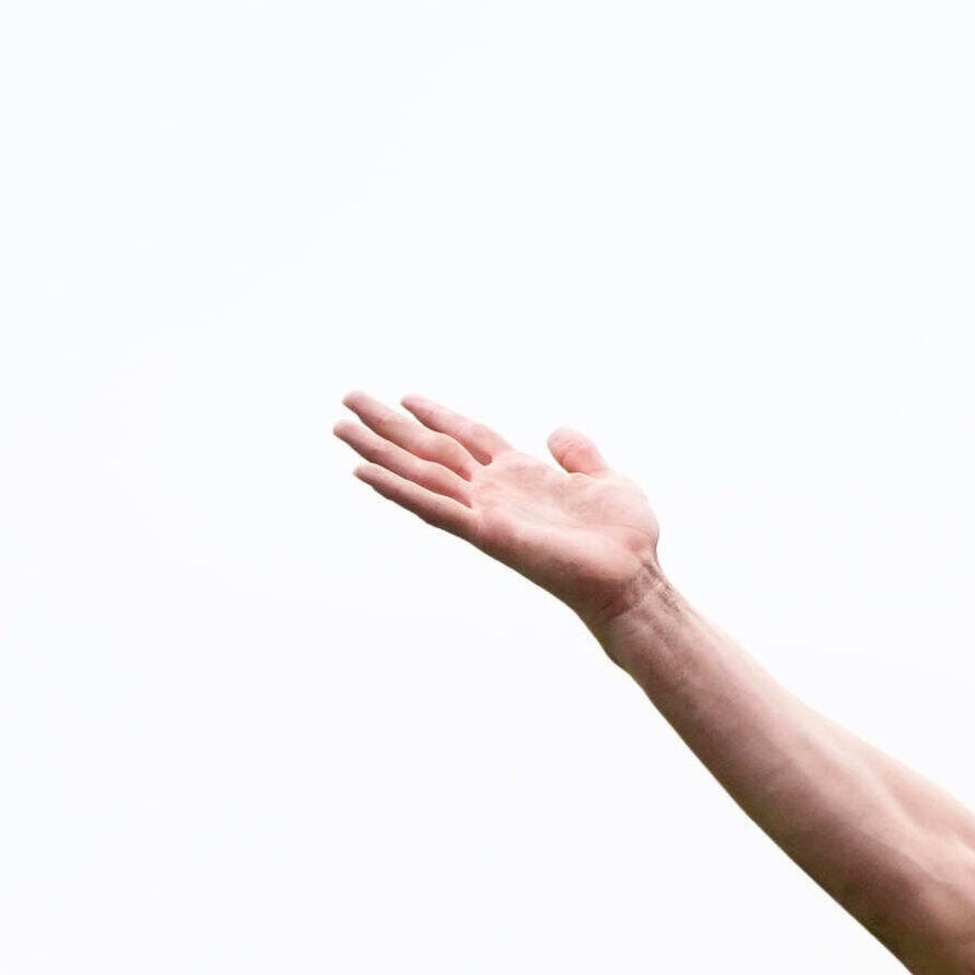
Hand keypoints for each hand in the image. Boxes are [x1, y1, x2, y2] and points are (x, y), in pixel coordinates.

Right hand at [336, 393, 663, 630]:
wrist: (633, 578)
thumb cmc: (624, 537)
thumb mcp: (606, 480)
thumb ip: (579, 455)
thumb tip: (556, 431)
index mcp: (521, 474)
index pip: (469, 437)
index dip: (439, 414)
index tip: (405, 396)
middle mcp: (495, 491)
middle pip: (432, 449)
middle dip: (391, 426)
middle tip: (348, 401)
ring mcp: (487, 512)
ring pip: (421, 475)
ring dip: (380, 453)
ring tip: (341, 429)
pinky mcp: (487, 534)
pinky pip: (435, 509)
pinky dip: (399, 491)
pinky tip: (365, 474)